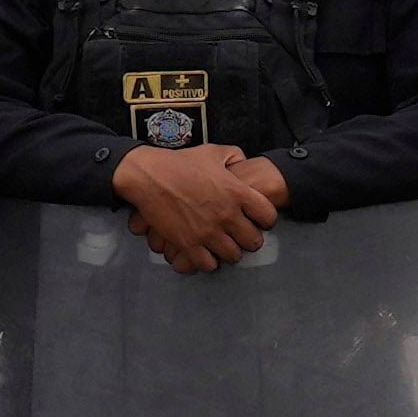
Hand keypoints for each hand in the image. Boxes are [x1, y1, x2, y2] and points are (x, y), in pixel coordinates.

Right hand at [115, 138, 285, 271]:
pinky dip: (209, 261)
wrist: (149, 175)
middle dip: (249, 240)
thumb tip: (244, 164)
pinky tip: (205, 252)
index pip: (268, 216)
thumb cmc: (181, 162)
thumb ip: (235, 157)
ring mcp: (208, 232)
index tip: (258, 220)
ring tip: (223, 245)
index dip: (266, 220)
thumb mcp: (213, 152)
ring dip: (229, 252)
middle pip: (253, 242)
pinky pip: (209, 265)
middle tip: (241, 236)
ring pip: (233, 256)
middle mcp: (226, 215)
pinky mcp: (188, 244)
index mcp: (237, 192)